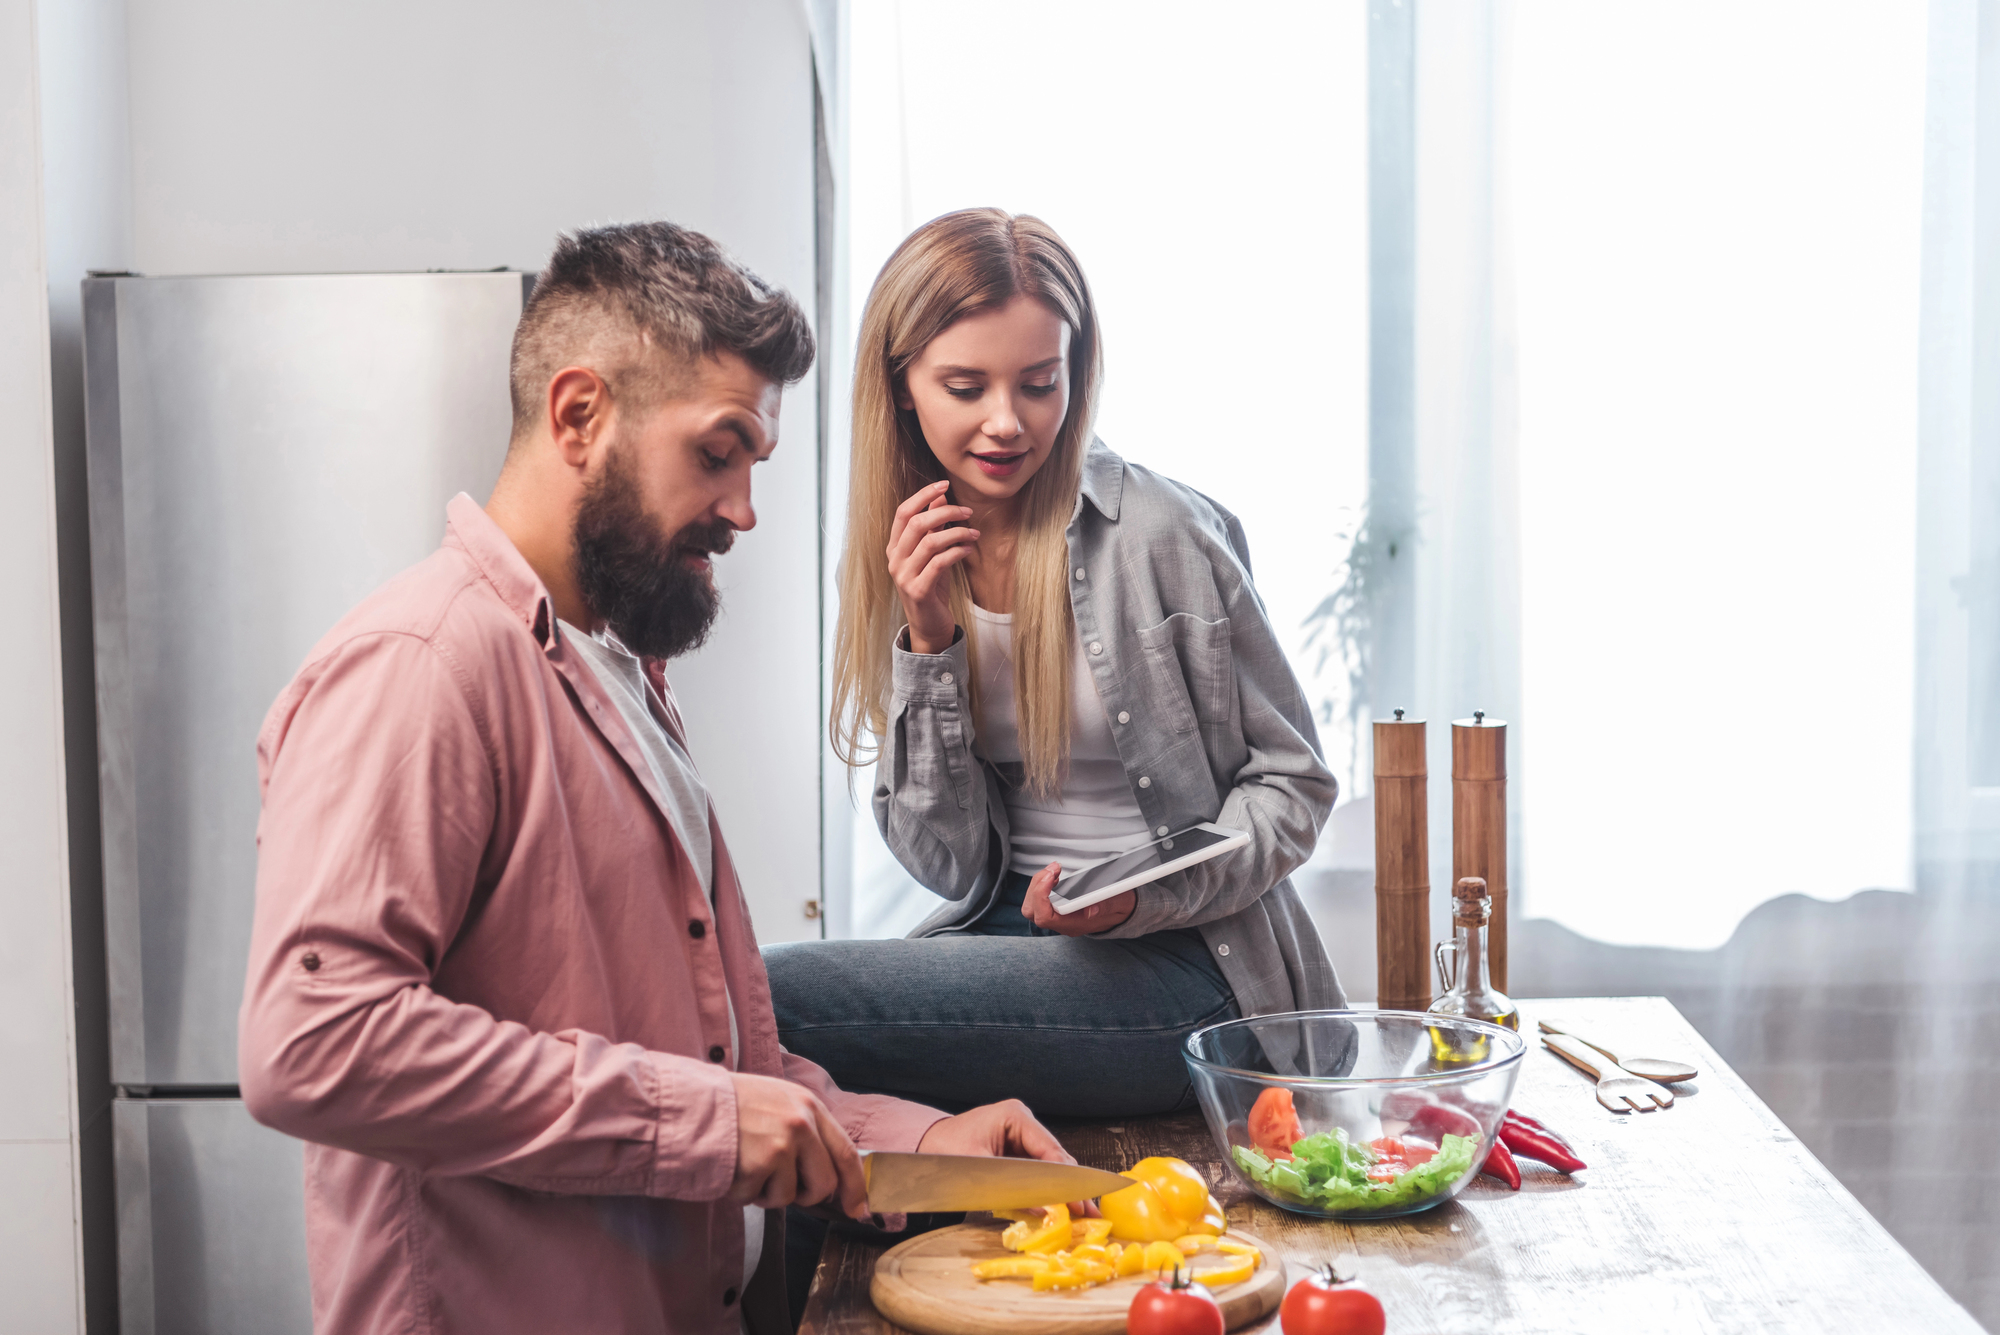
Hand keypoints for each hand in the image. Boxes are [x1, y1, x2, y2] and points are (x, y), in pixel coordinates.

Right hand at [727, 1071, 870, 1221]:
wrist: (688, 1104)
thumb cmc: (730, 1107)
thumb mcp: (777, 1102)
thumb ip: (805, 1131)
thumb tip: (830, 1177)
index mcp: (808, 1106)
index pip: (846, 1153)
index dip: (854, 1187)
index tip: (856, 1208)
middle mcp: (801, 1123)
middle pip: (824, 1183)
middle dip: (805, 1196)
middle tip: (778, 1188)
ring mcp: (781, 1144)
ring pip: (789, 1196)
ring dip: (765, 1192)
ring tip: (745, 1165)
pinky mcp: (759, 1164)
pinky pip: (757, 1198)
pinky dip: (742, 1192)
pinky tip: (730, 1167)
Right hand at [888, 481, 977, 654]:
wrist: (928, 624)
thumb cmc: (931, 585)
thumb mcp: (932, 553)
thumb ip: (933, 526)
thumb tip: (941, 496)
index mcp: (894, 547)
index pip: (903, 512)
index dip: (923, 496)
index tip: (944, 484)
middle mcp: (895, 560)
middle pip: (916, 524)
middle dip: (945, 512)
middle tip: (967, 511)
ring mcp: (904, 576)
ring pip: (930, 543)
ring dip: (957, 533)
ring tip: (974, 534)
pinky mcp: (918, 591)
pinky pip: (939, 563)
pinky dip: (956, 552)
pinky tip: (968, 549)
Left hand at [917, 1098, 1099, 1216]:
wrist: (920, 1148)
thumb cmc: (943, 1154)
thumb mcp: (980, 1174)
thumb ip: (1016, 1192)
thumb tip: (1047, 1211)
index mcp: (1015, 1116)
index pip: (1050, 1149)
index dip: (1068, 1178)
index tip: (1082, 1200)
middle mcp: (1022, 1121)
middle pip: (1054, 1157)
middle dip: (1070, 1186)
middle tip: (1089, 1211)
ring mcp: (1019, 1134)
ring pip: (1048, 1165)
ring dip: (1060, 1188)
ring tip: (1080, 1211)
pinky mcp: (1013, 1149)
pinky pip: (1035, 1169)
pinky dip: (1045, 1187)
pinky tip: (1059, 1205)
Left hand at [1022, 862, 1134, 936]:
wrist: (1123, 913)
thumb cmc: (1120, 907)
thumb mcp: (1119, 904)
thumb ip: (1105, 906)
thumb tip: (1091, 910)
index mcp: (1075, 925)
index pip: (1045, 917)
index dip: (1041, 895)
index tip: (1050, 876)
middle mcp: (1063, 923)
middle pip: (1032, 911)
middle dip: (1036, 887)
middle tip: (1052, 870)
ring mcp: (1059, 917)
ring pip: (1032, 906)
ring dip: (1037, 885)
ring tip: (1053, 870)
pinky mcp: (1058, 909)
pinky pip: (1039, 901)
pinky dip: (1042, 885)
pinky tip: (1054, 876)